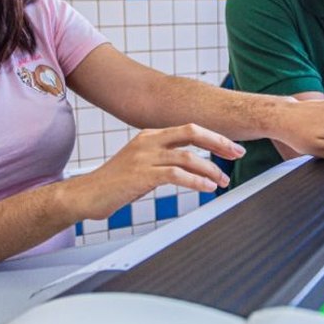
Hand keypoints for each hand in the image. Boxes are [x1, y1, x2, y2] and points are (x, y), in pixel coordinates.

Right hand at [63, 124, 238, 219]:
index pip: (189, 129)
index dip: (214, 137)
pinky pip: (175, 174)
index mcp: (150, 135)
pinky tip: (207, 187)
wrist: (86, 195)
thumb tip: (193, 168)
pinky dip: (195, 180)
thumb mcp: (143, 165)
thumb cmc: (115, 184)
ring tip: (223, 181)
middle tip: (237, 154)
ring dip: (210, 169)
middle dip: (218, 142)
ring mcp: (143, 156)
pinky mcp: (141, 174)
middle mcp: (148, 140)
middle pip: (192, 132)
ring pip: (187, 156)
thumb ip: (165, 161)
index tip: (231, 147)